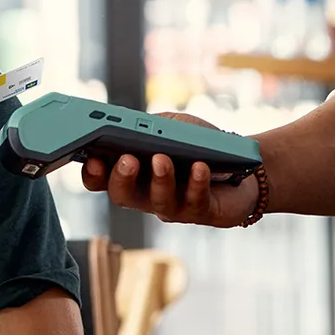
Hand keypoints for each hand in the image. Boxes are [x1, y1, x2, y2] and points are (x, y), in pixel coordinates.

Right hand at [79, 113, 258, 228]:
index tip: (92, 160)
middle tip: (127, 160)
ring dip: (160, 179)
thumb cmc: (198, 146)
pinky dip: (196, 182)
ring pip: (159, 200)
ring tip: (162, 160)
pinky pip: (195, 200)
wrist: (242, 165)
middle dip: (121, 178)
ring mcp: (173, 206)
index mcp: (133, 174)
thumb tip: (133, 123)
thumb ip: (149, 126)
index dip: (93, 174)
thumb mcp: (171, 127)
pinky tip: (199, 167)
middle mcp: (147, 194)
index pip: (102, 179)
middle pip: (123, 195)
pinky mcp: (201, 211)